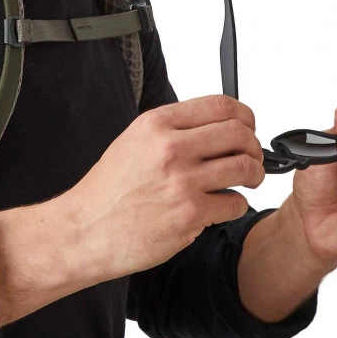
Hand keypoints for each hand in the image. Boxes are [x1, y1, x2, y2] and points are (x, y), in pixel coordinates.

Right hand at [0, 94, 264, 323]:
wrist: (82, 231)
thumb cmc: (104, 194)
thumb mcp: (131, 144)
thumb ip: (170, 131)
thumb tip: (211, 128)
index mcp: (156, 126)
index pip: (220, 106)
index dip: (245, 116)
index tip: (248, 127)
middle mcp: (170, 149)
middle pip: (239, 134)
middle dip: (254, 147)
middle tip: (252, 158)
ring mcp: (181, 182)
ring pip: (245, 167)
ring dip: (254, 175)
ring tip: (247, 182)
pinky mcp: (189, 215)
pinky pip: (235, 204)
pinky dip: (236, 206)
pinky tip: (222, 207)